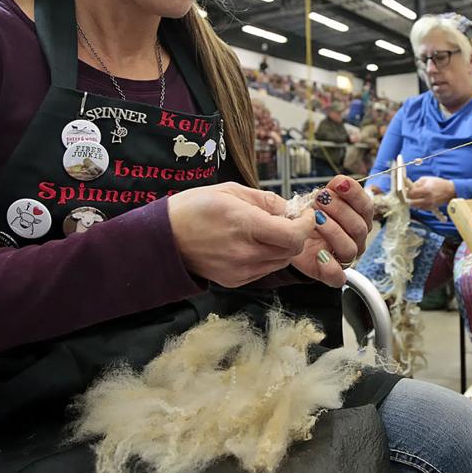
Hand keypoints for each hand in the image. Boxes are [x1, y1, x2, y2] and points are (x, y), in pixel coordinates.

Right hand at [168, 182, 313, 287]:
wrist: (165, 237)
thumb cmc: (194, 208)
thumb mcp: (231, 191)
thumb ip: (266, 200)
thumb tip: (290, 208)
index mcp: (244, 225)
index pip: (293, 235)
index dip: (306, 225)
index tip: (306, 215)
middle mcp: (244, 252)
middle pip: (291, 251)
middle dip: (297, 235)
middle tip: (288, 221)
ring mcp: (240, 271)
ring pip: (281, 262)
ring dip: (284, 247)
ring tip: (267, 231)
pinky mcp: (235, 281)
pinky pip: (265, 270)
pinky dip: (268, 257)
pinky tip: (253, 244)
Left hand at [291, 175, 373, 287]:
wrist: (290, 238)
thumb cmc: (308, 217)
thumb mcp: (317, 201)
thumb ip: (330, 193)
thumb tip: (338, 183)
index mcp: (359, 219)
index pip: (366, 207)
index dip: (355, 194)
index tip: (339, 182)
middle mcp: (356, 239)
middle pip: (359, 227)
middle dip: (340, 210)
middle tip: (321, 199)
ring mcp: (346, 257)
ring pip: (350, 249)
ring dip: (333, 231)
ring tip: (315, 218)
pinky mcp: (332, 274)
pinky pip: (338, 277)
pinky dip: (330, 266)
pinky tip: (319, 254)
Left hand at [407, 176, 455, 209]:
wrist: (449, 191)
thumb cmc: (437, 183)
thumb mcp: (426, 179)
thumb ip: (416, 183)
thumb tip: (408, 188)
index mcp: (426, 190)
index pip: (411, 194)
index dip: (407, 192)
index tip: (407, 190)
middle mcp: (427, 199)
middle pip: (411, 203)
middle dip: (409, 198)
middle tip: (410, 194)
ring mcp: (429, 205)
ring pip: (415, 206)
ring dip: (413, 202)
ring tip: (416, 196)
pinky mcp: (430, 208)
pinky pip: (420, 208)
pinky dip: (418, 204)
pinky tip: (421, 199)